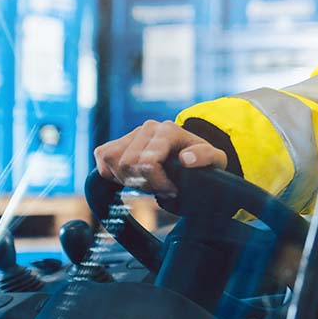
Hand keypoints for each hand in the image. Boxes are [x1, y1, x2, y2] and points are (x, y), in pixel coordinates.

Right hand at [93, 120, 224, 196]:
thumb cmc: (201, 159)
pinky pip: (102, 160)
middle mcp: (148, 128)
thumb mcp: (215, 159)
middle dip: (144, 183)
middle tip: (160, 187)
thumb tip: (186, 159)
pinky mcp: (116, 142)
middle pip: (128, 164)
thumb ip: (206, 157)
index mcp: (169, 130)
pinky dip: (112, 175)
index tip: (172, 190)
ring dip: (128, 179)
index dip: (158, 183)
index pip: (148, 162)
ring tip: (148, 182)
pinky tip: (132, 177)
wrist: (188, 154)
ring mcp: (130, 134)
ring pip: (112, 162)